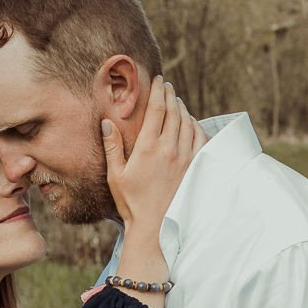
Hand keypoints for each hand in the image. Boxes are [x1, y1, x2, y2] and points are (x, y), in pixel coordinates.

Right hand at [103, 76, 203, 236]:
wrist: (156, 227)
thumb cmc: (131, 203)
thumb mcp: (115, 175)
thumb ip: (112, 147)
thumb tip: (106, 122)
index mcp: (147, 147)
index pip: (156, 109)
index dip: (158, 91)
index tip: (158, 80)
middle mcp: (169, 149)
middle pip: (175, 111)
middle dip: (171, 95)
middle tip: (168, 86)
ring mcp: (186, 158)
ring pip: (189, 123)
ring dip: (184, 108)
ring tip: (178, 102)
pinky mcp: (196, 168)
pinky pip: (201, 139)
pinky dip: (197, 126)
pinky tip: (192, 124)